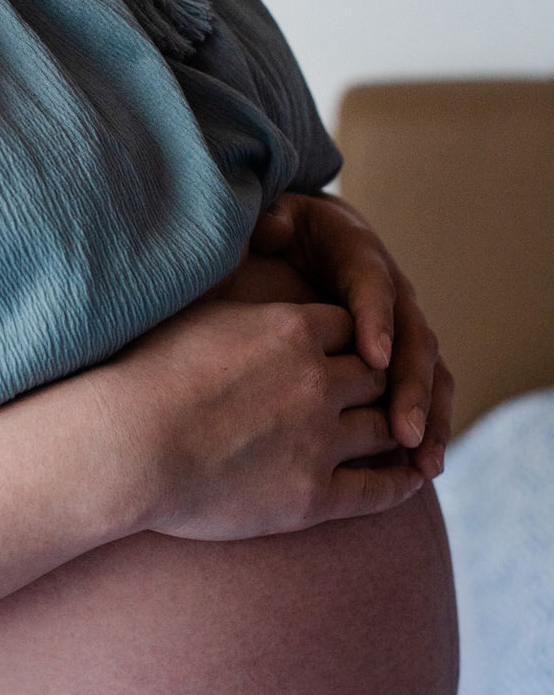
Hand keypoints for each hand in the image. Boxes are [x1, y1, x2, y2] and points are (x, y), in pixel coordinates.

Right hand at [89, 291, 423, 541]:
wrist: (121, 447)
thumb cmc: (139, 374)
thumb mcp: (192, 305)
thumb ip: (230, 274)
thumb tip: (248, 233)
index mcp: (293, 329)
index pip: (348, 327)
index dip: (347, 341)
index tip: (341, 353)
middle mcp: (318, 380)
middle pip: (375, 376)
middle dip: (376, 384)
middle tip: (380, 395)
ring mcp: (319, 441)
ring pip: (383, 429)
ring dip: (394, 430)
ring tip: (403, 437)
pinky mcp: (312, 498)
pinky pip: (378, 490)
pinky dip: (402, 484)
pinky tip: (413, 480)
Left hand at [250, 191, 451, 478]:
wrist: (287, 246)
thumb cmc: (269, 239)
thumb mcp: (265, 223)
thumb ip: (267, 224)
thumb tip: (273, 226)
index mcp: (354, 253)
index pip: (371, 285)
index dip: (375, 320)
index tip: (372, 358)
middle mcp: (388, 290)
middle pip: (411, 337)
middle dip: (410, 386)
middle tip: (402, 430)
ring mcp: (398, 326)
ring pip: (427, 372)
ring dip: (428, 418)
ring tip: (422, 464)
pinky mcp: (397, 358)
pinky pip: (420, 394)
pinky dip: (425, 430)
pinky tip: (420, 471)